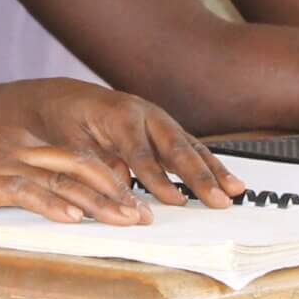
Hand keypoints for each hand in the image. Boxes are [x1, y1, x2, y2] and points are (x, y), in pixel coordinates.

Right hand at [0, 107, 152, 225]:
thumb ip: (2, 165)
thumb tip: (27, 188)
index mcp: (17, 143)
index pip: (75, 157)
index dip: (108, 178)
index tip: (133, 198)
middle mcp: (16, 150)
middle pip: (80, 168)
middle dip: (117, 193)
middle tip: (146, 215)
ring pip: (61, 181)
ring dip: (98, 203)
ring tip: (127, 220)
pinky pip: (23, 191)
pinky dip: (52, 205)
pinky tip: (72, 217)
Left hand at [14, 79, 246, 209]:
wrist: (62, 98)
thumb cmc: (63, 120)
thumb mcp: (68, 143)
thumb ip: (94, 164)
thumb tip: (123, 189)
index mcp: (119, 113)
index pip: (141, 152)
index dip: (157, 178)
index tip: (174, 201)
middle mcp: (145, 113)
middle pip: (176, 146)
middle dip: (199, 175)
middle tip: (219, 200)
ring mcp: (158, 120)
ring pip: (190, 146)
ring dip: (214, 171)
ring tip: (235, 192)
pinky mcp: (164, 130)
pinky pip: (190, 149)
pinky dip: (210, 166)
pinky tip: (229, 182)